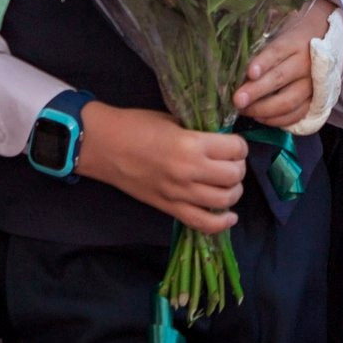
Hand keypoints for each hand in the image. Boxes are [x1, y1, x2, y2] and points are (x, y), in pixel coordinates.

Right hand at [75, 104, 247, 233]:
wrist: (104, 145)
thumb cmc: (136, 126)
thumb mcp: (174, 119)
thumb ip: (200, 133)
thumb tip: (222, 141)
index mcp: (191, 144)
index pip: (236, 149)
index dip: (238, 145)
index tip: (232, 144)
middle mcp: (189, 171)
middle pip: (234, 176)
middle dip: (238, 167)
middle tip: (230, 162)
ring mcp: (179, 193)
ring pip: (225, 200)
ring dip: (233, 191)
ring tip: (227, 183)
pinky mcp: (169, 208)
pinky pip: (203, 223)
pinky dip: (221, 223)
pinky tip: (229, 216)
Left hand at [235, 0, 335, 128]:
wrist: (324, 40)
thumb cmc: (292, 39)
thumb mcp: (278, 36)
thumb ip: (260, 52)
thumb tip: (234, 73)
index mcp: (295, 42)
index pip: (277, 51)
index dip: (263, 62)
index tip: (249, 73)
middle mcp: (306, 63)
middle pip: (280, 79)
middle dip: (256, 92)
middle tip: (237, 100)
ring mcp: (312, 84)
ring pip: (288, 101)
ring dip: (263, 110)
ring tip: (245, 110)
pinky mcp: (314, 100)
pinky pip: (295, 115)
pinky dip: (276, 120)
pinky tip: (260, 117)